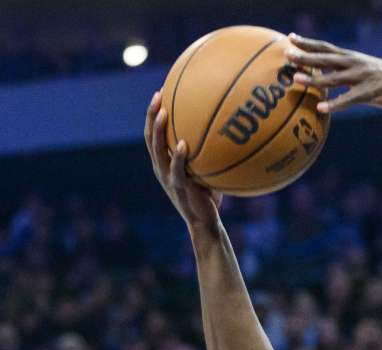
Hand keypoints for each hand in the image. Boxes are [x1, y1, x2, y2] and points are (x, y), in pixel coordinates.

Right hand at [144, 91, 221, 230]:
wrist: (204, 222)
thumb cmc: (209, 196)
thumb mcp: (207, 170)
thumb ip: (209, 154)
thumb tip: (229, 131)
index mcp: (164, 161)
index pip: (154, 134)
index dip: (153, 114)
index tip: (160, 92)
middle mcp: (161, 167)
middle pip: (150, 136)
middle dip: (151, 114)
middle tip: (157, 95)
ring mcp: (167, 177)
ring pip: (156, 150)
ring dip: (158, 130)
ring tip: (163, 113)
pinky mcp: (178, 187)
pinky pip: (175, 169)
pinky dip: (177, 156)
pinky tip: (183, 144)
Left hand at [286, 34, 381, 112]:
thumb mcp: (368, 70)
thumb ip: (348, 72)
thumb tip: (328, 76)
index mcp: (354, 58)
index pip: (326, 47)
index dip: (308, 42)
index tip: (290, 37)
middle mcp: (356, 64)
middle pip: (326, 58)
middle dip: (305, 56)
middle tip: (286, 54)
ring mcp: (363, 78)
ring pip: (334, 78)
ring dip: (314, 78)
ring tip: (296, 79)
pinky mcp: (371, 94)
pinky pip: (349, 99)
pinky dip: (334, 103)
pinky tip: (321, 108)